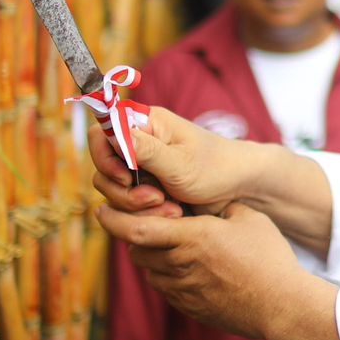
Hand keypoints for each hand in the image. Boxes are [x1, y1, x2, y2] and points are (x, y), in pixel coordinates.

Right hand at [87, 104, 257, 216]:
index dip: (105, 158)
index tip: (127, 177)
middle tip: (156, 198)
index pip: (100, 133)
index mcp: (146, 124)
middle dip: (125, 191)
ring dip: (138, 207)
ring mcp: (141, 169)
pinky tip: (173, 214)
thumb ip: (143, 150)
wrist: (239, 189)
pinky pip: (128, 206)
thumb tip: (111, 132)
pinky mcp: (146, 189)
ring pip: (114, 192)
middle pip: (103, 169)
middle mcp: (138, 144)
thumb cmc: (215, 168)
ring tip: (172, 210)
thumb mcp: (179, 162)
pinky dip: (145, 214)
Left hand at [95, 201, 314, 339]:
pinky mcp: (189, 307)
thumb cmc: (269, 257)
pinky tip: (190, 267)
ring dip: (151, 257)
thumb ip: (216, 206)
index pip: (136, 229)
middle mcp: (179, 265)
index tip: (101, 209)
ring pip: (149, 271)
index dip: (112, 219)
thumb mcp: (246, 217)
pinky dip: (167, 275)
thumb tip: (201, 199)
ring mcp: (182, 291)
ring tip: (171, 245)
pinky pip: (166, 288)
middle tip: (142, 222)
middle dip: (133, 236)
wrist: (281, 305)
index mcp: (191, 238)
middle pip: (136, 251)